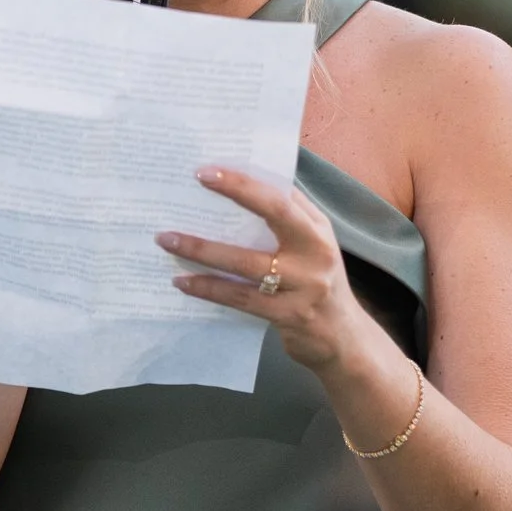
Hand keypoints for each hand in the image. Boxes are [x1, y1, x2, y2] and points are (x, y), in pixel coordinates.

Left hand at [158, 165, 365, 378]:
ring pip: (246, 262)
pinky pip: (240, 298)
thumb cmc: (319, 284)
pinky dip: (209, 288)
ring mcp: (304, 286)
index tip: (209, 170)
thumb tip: (244, 185)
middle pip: (274, 212)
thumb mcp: (315, 247)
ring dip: (203, 250)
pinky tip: (183, 281)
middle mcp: (317, 252)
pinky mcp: (288, 316)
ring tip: (167, 240)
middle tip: (193, 183)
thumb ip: (289, 218)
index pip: (283, 194)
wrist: (344, 340)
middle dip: (234, 192)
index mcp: (318, 230)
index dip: (247, 180)